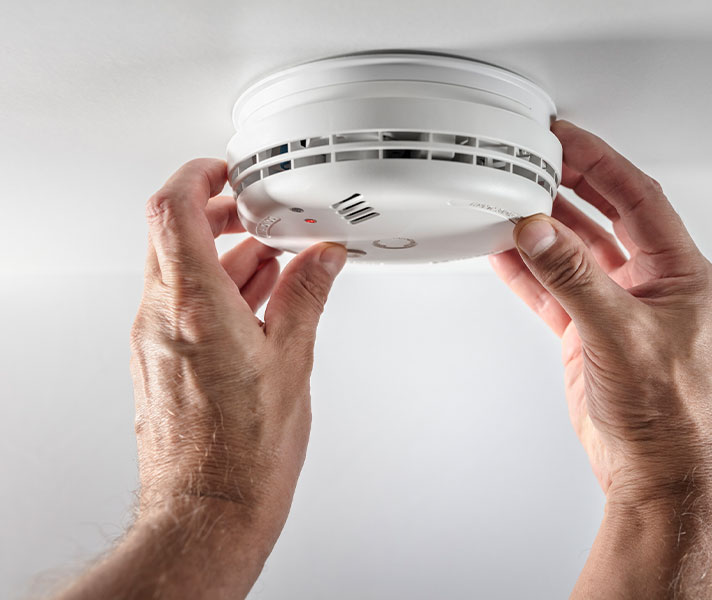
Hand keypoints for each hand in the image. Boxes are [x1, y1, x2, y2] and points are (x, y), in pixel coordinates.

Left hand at [57, 158, 346, 599]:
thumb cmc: (245, 455)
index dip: (198, 176)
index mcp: (196, 308)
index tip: (226, 171)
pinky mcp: (159, 361)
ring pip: (179, 270)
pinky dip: (215, 289)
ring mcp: (155, 340)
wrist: (209, 511)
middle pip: (172, 234)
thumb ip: (305, 298)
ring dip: (222, 255)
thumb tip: (321, 260)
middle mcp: (163, 318)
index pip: (173, 210)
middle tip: (256, 214)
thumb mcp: (292, 362)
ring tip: (273, 264)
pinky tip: (256, 303)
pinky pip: (180, 303)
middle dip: (216, 214)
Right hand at [490, 121, 711, 597]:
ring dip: (543, 229)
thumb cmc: (668, 410)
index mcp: (678, 272)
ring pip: (573, 252)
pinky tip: (505, 254)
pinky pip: (553, 290)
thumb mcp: (620, 333)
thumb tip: (539, 232)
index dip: (600, 161)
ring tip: (510, 201)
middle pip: (604, 216)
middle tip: (533, 160)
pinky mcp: (588, 332)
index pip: (637, 196)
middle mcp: (649, 284)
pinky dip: (528, 271)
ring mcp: (615, 307)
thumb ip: (574, 278)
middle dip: (569, 185)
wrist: (653, 468)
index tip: (566, 139)